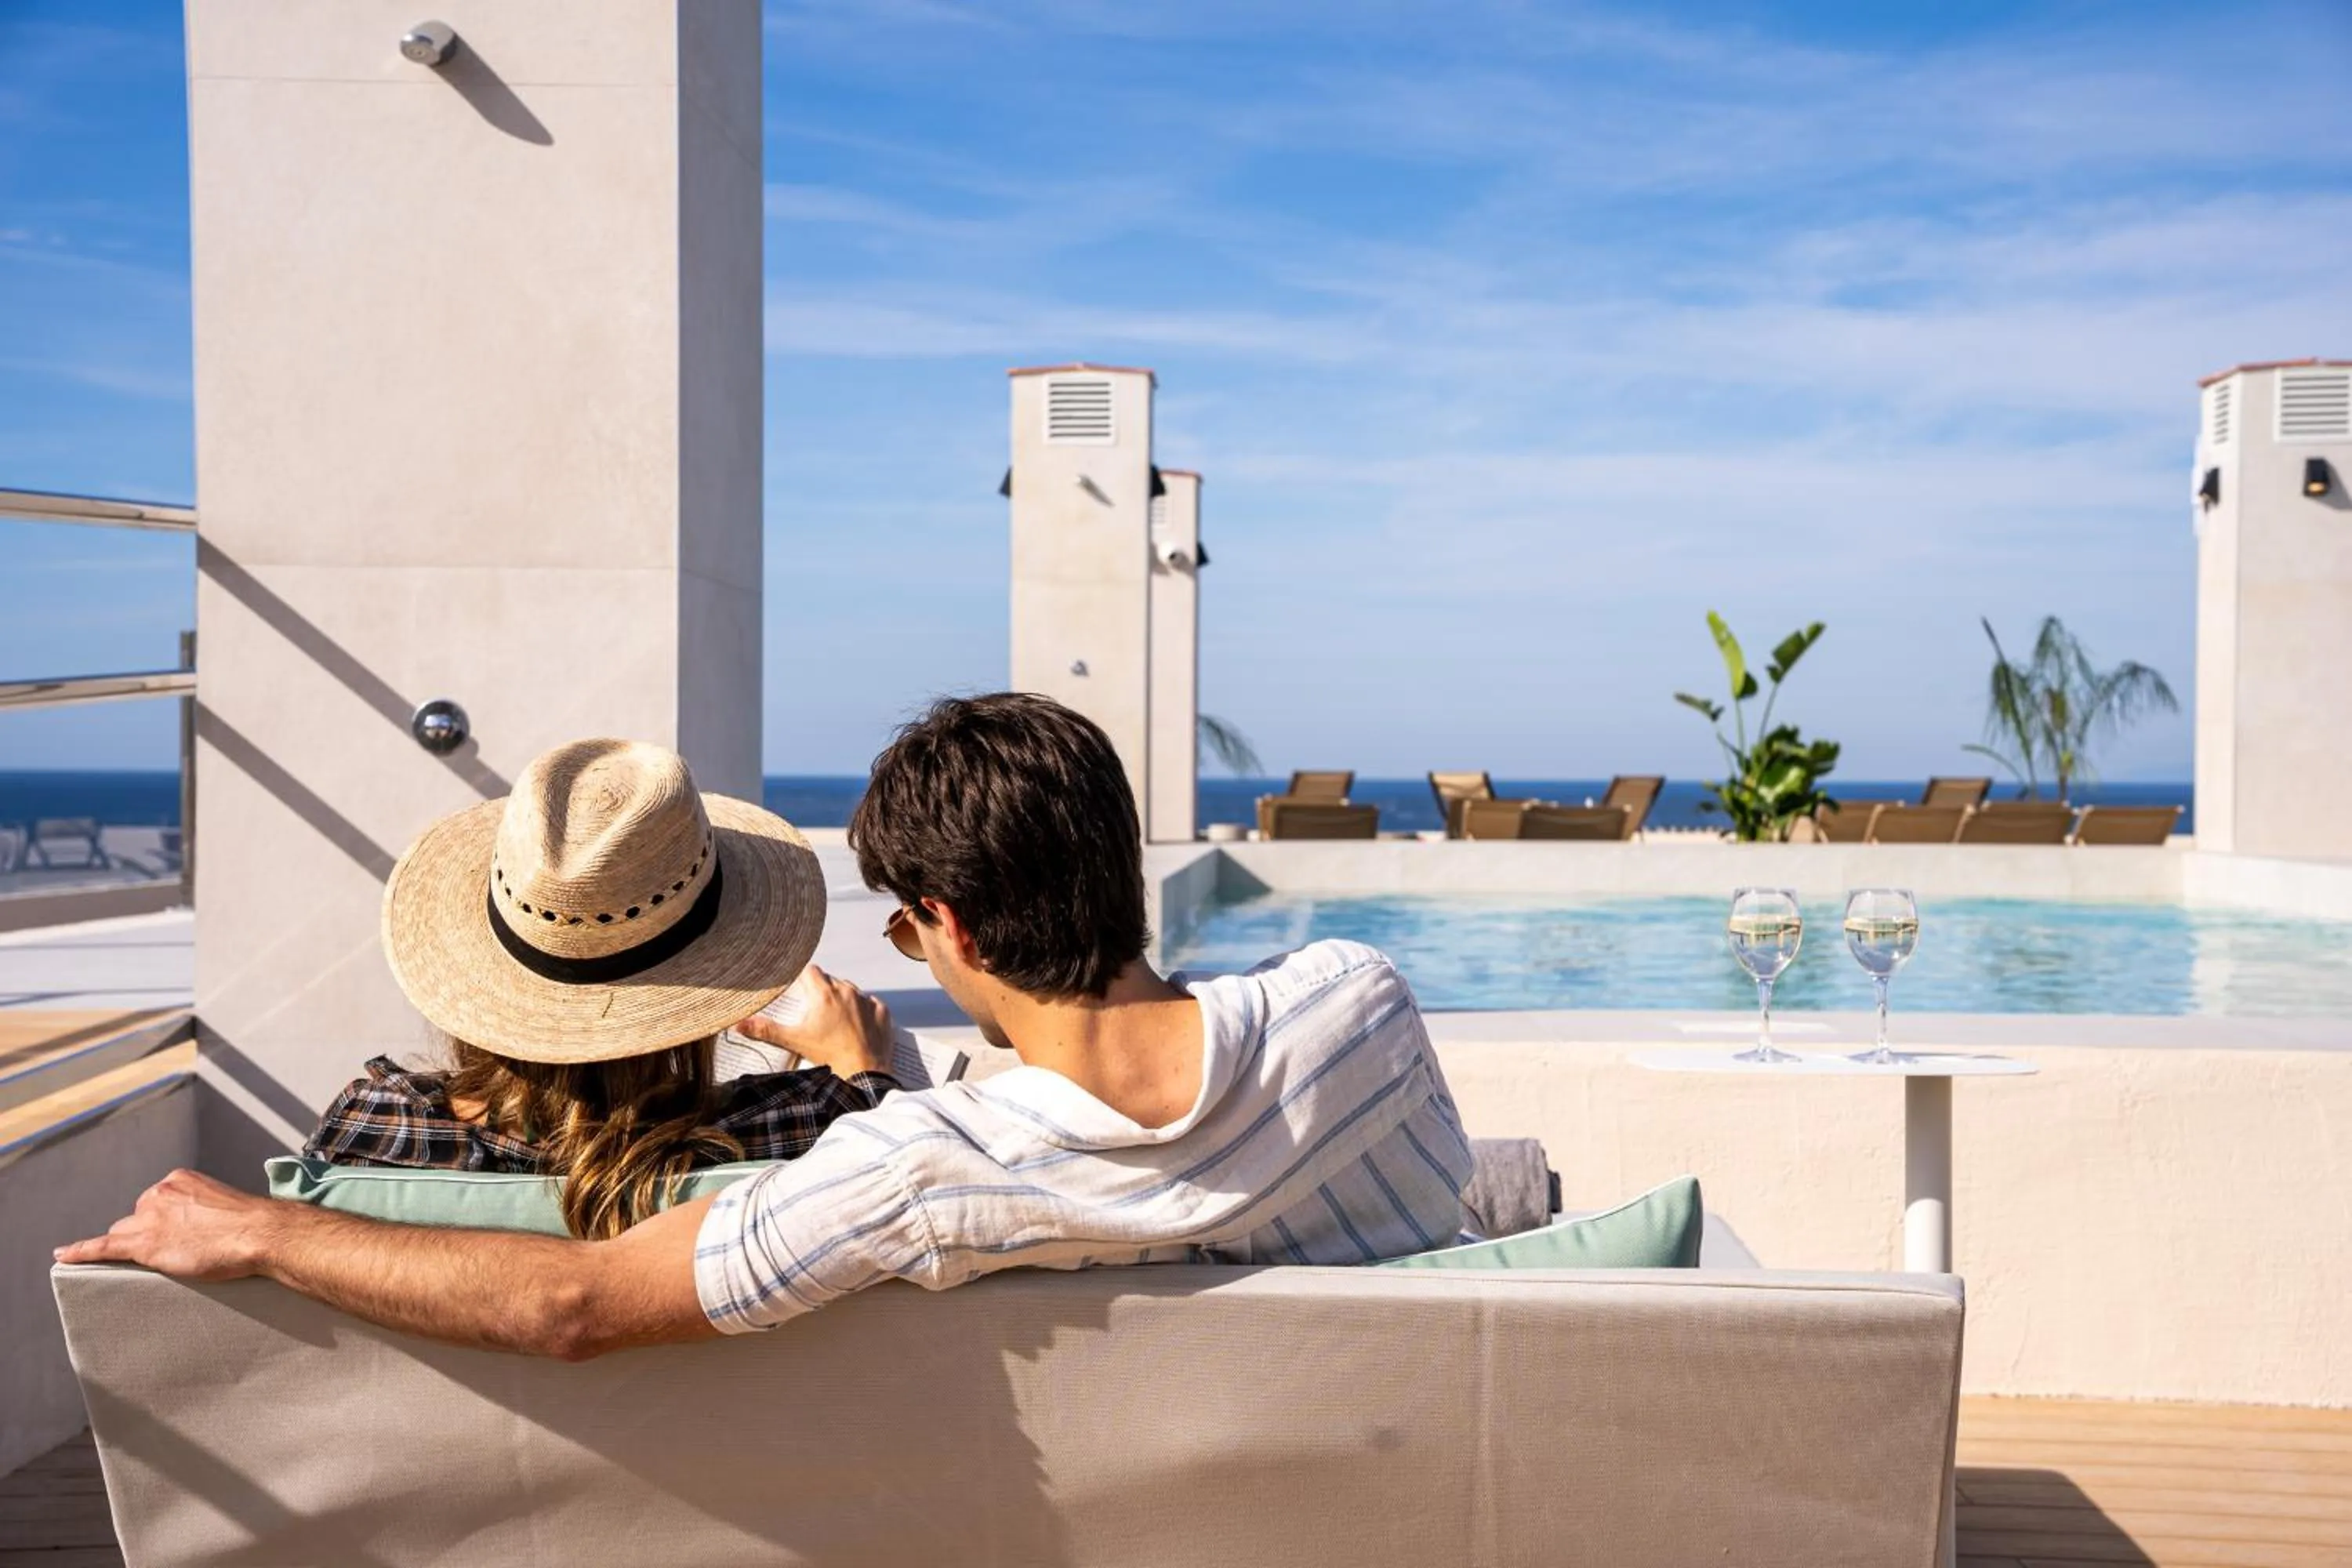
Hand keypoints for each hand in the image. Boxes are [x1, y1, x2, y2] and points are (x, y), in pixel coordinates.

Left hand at [55, 1168, 285, 1280]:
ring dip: (137, 1245)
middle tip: (184, 1248)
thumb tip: (202, 1226)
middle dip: (151, 1231)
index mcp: (178, 1179)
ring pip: (125, 1234)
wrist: (259, 1234)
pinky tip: (63, 1256)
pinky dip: (81, 1252)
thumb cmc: (251, 1224)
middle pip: (137, 1216)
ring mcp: (148, 1218)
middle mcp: (158, 1193)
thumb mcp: (224, 1204)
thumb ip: (202, 1208)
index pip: (156, 1201)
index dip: (168, 1220)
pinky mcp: (144, 1244)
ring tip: (167, 1258)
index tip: (186, 1231)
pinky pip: (103, 1247)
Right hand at [737, 964, 893, 1079]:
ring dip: (842, 1000)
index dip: (803, 979)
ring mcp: (867, 1000)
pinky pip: (871, 1004)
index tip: (799, 990)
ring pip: (851, 991)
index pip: (810, 971)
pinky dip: (863, 1011)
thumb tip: (739, 1024)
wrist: (864, 1073)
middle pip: (830, 981)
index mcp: (824, 992)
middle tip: (814, 1012)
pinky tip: (857, 1026)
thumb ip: (766, 1030)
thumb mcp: (794, 1041)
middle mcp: (847, 990)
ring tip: (835, 1021)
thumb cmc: (829, 1056)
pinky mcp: (882, 1011)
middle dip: (822, 992)